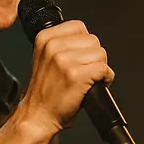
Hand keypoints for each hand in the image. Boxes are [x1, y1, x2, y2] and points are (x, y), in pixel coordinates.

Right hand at [18, 20, 113, 135]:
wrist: (37, 116)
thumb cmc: (45, 92)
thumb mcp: (45, 58)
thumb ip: (62, 44)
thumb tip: (87, 39)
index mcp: (45, 38)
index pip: (79, 27)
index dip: (85, 43)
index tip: (80, 57)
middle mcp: (53, 46)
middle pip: (93, 40)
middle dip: (94, 56)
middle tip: (85, 71)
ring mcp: (65, 60)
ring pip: (100, 54)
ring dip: (100, 68)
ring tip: (88, 79)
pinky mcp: (77, 76)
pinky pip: (104, 69)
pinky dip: (106, 79)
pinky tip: (95, 86)